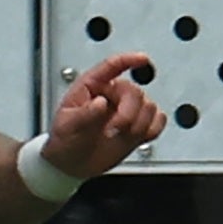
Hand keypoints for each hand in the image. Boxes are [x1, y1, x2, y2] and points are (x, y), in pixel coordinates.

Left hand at [41, 52, 166, 178]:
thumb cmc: (64, 140)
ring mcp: (126, 110)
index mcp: (91, 87)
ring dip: (138, 123)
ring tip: (119, 135)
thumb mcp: (67, 126)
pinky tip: (137, 135)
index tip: (142, 59)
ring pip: (149, 106)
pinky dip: (153, 128)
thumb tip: (101, 102)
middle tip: (115, 129)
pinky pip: (158, 120)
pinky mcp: (138, 126)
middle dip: (129, 112)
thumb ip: (84, 114)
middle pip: (135, 92)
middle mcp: (112, 95)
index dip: (128, 60)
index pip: (111, 66)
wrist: (72, 164)